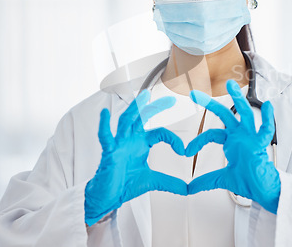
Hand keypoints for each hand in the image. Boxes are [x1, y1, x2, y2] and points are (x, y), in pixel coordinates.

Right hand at [85, 90, 186, 225]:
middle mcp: (130, 140)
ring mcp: (119, 144)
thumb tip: (187, 189)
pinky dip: (104, 125)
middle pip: (142, 117)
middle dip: (155, 107)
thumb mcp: (153, 181)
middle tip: (170, 99)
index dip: (173, 139)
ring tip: (143, 96)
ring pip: (126, 121)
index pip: (160, 133)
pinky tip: (104, 113)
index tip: (183, 150)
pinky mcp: (108, 152)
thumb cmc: (124, 183)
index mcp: (141, 143)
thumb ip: (170, 183)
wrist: (109, 197)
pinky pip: (105, 137)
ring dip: (135, 108)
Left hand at [185, 79, 279, 214]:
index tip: (186, 151)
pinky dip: (268, 117)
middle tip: (195, 93)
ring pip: (244, 114)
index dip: (198, 140)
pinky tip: (268, 105)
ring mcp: (251, 137)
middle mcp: (240, 135)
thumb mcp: (222, 179)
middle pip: (224, 115)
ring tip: (230, 85)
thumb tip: (189, 187)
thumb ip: (206, 180)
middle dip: (210, 103)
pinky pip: (265, 129)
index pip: (212, 133)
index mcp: (231, 141)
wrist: (262, 189)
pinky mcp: (260, 145)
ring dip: (238, 99)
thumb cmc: (247, 179)